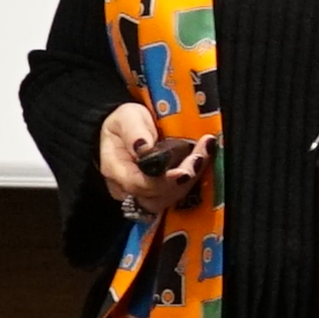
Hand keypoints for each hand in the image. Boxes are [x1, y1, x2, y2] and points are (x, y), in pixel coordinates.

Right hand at [98, 103, 204, 218]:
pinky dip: (192, 182)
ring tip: (203, 155)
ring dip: (191, 181)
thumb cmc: (126, 122)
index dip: (162, 182)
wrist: (129, 128)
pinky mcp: (160, 194)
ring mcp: (143, 195)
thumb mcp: (126, 117)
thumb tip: (145, 148)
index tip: (183, 171)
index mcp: (115, 169)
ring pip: (168, 200)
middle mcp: (127, 189)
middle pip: (156, 198)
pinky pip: (175, 196)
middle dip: (182, 181)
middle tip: (200, 158)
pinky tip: (203, 161)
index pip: (138, 185)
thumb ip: (134, 132)